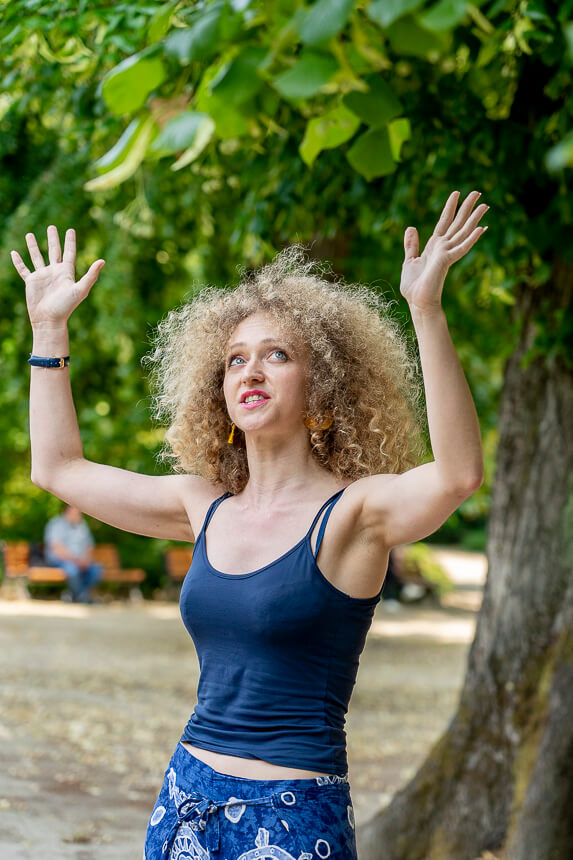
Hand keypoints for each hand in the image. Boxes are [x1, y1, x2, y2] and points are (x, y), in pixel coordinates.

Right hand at [10, 226, 104, 326]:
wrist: (49, 320)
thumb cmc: (66, 307)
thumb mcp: (80, 290)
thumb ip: (91, 275)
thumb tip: (103, 260)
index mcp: (67, 272)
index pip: (69, 253)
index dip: (70, 241)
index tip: (70, 230)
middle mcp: (54, 272)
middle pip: (54, 251)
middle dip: (53, 239)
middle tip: (51, 226)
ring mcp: (42, 277)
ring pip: (37, 257)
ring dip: (33, 246)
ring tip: (30, 234)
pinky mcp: (31, 282)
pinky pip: (23, 269)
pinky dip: (18, 261)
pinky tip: (14, 253)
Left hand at [400, 190, 487, 312]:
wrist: (417, 302)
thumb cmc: (414, 287)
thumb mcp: (409, 261)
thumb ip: (411, 245)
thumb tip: (411, 227)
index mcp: (434, 247)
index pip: (444, 222)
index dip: (450, 208)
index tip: (456, 193)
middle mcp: (443, 248)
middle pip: (457, 223)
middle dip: (467, 207)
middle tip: (477, 192)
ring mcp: (447, 254)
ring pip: (463, 232)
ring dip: (474, 218)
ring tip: (485, 204)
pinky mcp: (447, 261)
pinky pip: (462, 248)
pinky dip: (471, 239)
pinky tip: (482, 228)